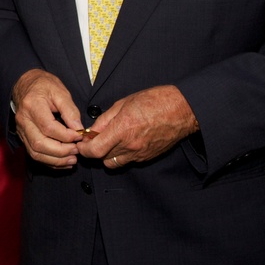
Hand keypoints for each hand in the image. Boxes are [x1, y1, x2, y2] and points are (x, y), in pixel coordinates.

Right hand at [12, 68, 82, 167]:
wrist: (26, 84)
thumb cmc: (44, 86)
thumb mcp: (60, 92)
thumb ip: (70, 111)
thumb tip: (78, 129)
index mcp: (32, 105)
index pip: (48, 127)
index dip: (66, 135)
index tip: (79, 136)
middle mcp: (23, 120)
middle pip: (40, 143)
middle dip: (61, 151)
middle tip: (77, 150)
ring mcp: (21, 130)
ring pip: (35, 152)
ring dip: (55, 160)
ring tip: (72, 160)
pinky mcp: (23, 137)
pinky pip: (34, 154)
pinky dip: (50, 161)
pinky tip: (63, 162)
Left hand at [77, 85, 197, 167]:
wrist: (182, 110)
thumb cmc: (154, 101)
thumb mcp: (123, 103)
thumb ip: (105, 119)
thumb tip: (92, 130)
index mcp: (122, 130)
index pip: (94, 151)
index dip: (84, 149)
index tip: (81, 143)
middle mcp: (130, 146)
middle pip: (102, 159)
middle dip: (94, 151)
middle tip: (93, 139)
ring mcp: (140, 154)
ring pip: (114, 163)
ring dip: (107, 155)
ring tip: (109, 141)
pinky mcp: (148, 157)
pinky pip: (129, 161)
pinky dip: (122, 155)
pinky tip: (124, 141)